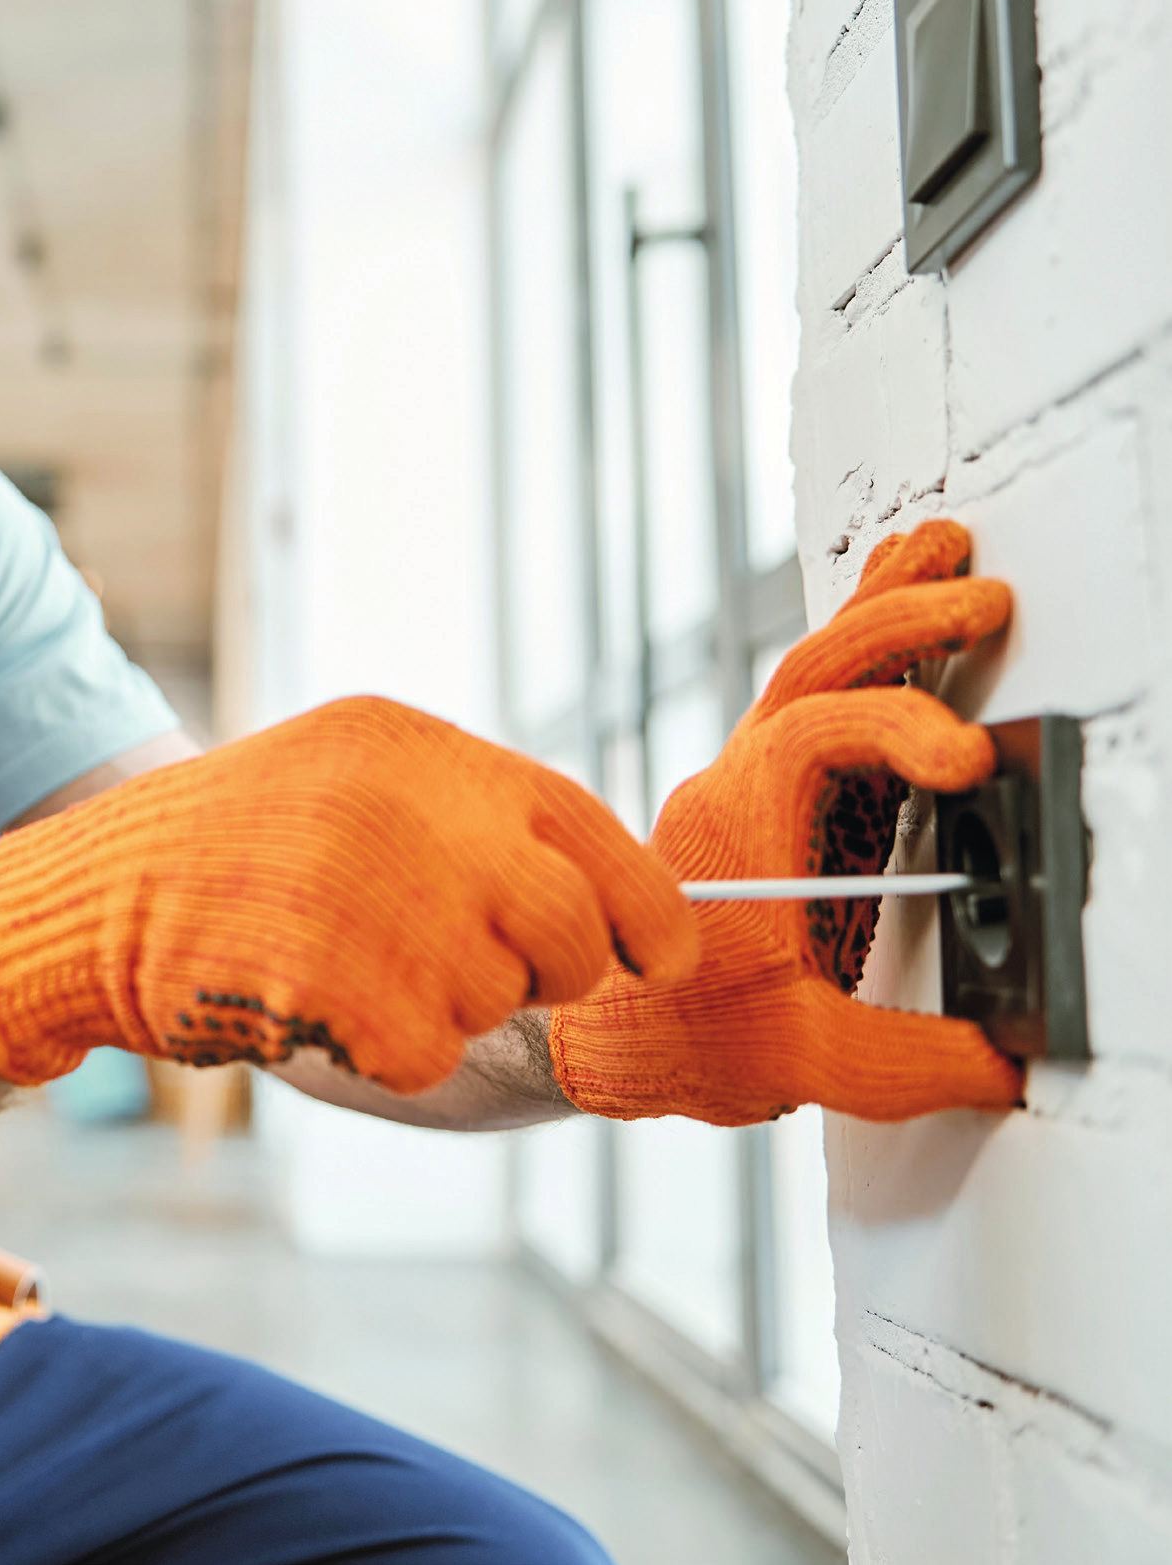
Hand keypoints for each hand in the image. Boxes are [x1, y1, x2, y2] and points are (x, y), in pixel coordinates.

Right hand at [0, 696, 696, 1094]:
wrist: (92, 897)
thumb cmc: (236, 854)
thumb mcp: (351, 786)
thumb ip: (471, 825)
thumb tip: (610, 911)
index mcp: (417, 749)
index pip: (589, 831)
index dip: (644, 910)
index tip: (655, 955)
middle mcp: (406, 809)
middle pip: (568, 929)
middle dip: (549, 973)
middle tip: (476, 971)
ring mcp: (370, 896)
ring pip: (497, 1000)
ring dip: (444, 1008)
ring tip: (349, 964)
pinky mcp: (335, 984)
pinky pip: (428, 1052)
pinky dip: (388, 1051)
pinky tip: (317, 1003)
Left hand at [550, 520, 1024, 1124]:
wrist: (607, 1033)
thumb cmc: (677, 1035)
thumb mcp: (795, 1062)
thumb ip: (905, 1060)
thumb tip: (1003, 1057)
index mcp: (736, 831)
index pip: (812, 740)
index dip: (894, 730)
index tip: (965, 759)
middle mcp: (738, 788)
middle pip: (810, 674)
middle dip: (896, 625)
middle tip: (980, 596)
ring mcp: (755, 786)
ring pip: (809, 673)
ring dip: (878, 613)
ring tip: (942, 549)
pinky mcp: (779, 802)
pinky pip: (821, 705)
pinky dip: (868, 654)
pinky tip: (909, 622)